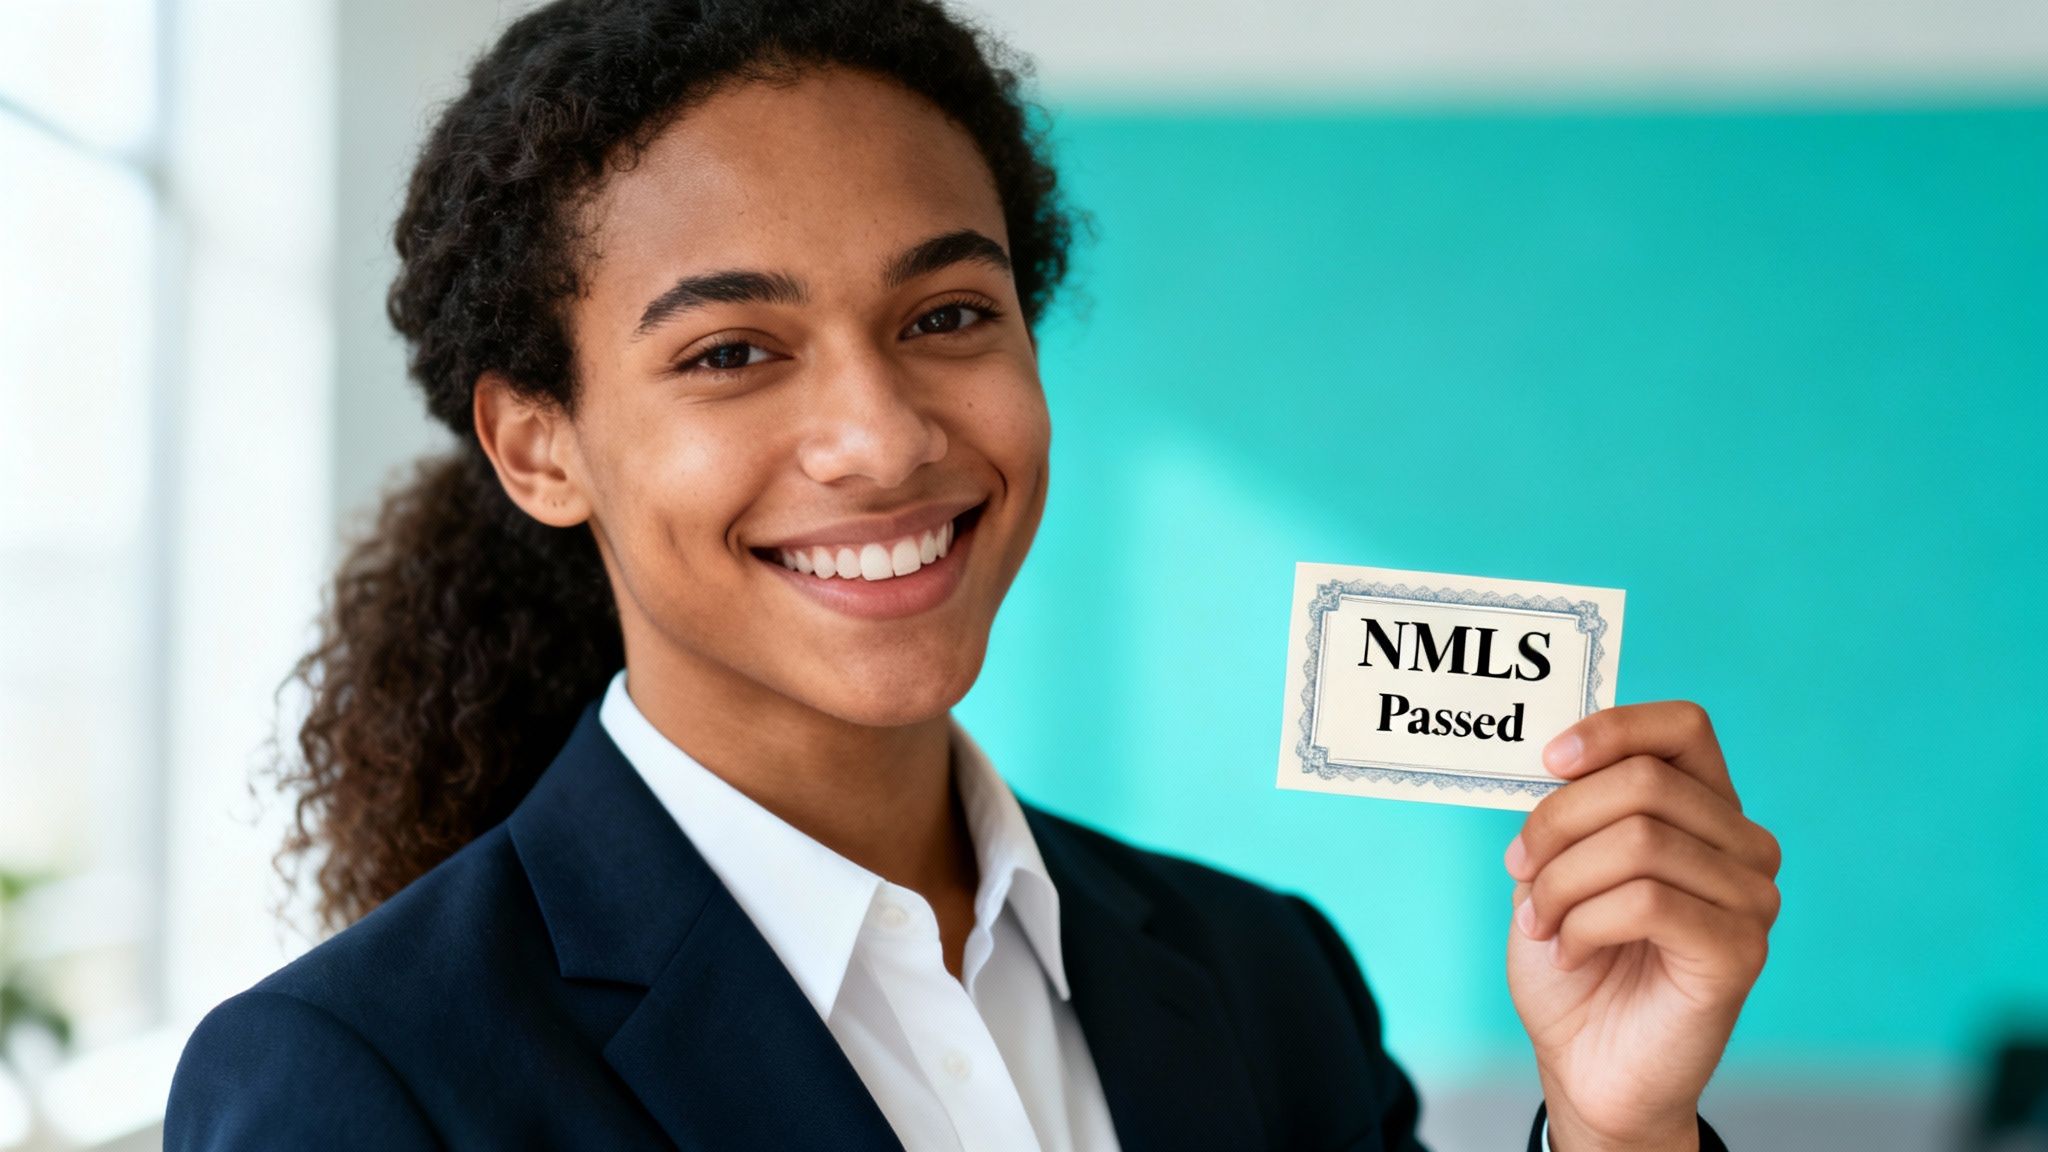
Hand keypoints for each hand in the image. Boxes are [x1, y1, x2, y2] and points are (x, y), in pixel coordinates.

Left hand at [1503, 701, 1780, 1151]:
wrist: (1586, 1065)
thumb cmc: (1574, 959)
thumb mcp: (1557, 865)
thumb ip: (1571, 808)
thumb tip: (1556, 753)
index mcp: (1705, 809)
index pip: (1684, 727)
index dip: (1613, 728)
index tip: (1548, 760)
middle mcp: (1743, 846)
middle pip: (1644, 783)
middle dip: (1558, 823)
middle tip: (1520, 872)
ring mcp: (1752, 899)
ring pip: (1641, 842)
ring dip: (1562, 883)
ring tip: (1542, 922)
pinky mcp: (1739, 951)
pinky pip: (1647, 902)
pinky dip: (1585, 923)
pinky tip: (1571, 952)